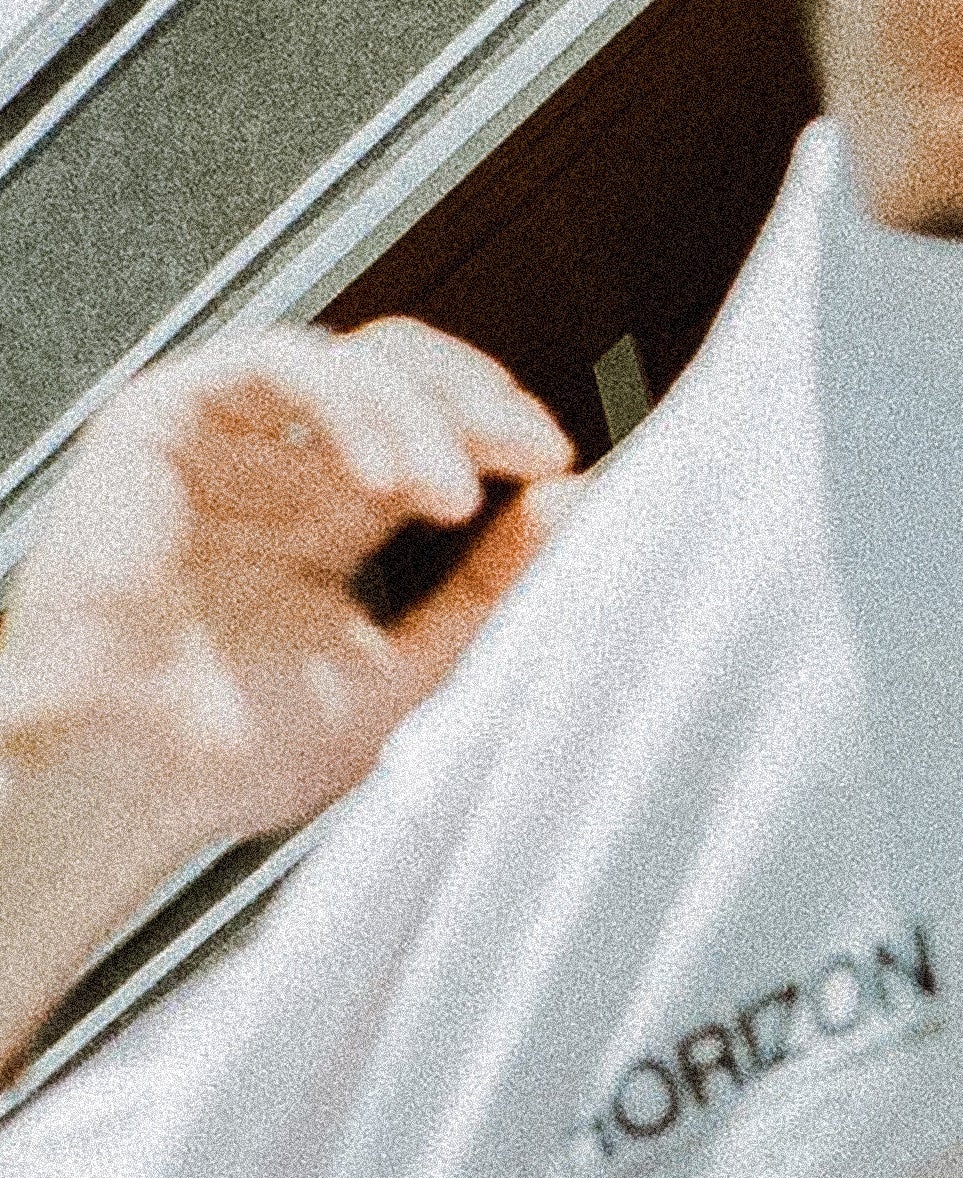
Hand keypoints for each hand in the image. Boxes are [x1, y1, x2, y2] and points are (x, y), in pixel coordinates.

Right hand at [0, 318, 574, 858]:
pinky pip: (274, 366)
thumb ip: (492, 587)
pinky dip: (347, 404)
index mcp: (337, 521)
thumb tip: (577, 504)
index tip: (563, 470)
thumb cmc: (240, 749)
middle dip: (481, 405)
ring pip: (348, 361)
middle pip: (404, 376)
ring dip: (421, 414)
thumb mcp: (412, 666)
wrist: (133, 780)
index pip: (439, 431)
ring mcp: (226, 442)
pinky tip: (385, 474)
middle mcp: (284, 471)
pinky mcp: (164, 420)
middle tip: (534, 452)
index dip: (505, 435)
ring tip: (452, 495)